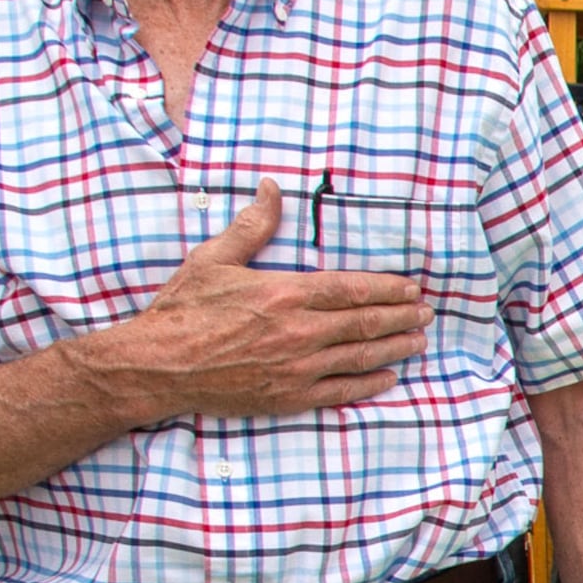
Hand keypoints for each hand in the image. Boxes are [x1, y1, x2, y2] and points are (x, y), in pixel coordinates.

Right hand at [84, 181, 427, 420]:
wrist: (157, 366)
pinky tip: (388, 376)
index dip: (388, 288)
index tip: (411, 287)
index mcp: (285, 293)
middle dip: (401, 316)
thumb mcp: (214, 259)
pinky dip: (369, 383)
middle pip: (365, 322)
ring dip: (394, 347)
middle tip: (425, 312)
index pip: (353, 288)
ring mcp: (298, 367)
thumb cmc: (182, 310)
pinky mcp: (290, 396)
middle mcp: (299, 331)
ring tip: (417, 340)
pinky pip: (341, 390)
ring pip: (361, 356)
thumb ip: (252, 226)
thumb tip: (271, 187)